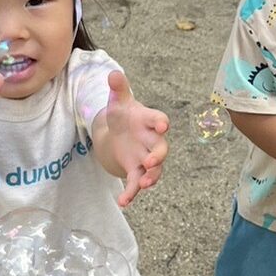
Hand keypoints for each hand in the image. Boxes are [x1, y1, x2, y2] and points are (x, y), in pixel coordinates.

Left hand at [101, 71, 168, 206]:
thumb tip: (113, 74)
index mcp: (149, 121)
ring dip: (150, 177)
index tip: (162, 126)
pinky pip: (136, 183)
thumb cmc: (123, 115)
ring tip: (142, 183)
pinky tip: (123, 202)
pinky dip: (131, 193)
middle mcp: (152, 141)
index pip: (159, 120)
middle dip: (158, 155)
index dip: (161, 123)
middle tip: (152, 161)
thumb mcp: (117, 102)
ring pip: (154, 170)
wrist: (118, 134)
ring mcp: (146, 157)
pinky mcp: (136, 171)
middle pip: (161, 149)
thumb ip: (118, 89)